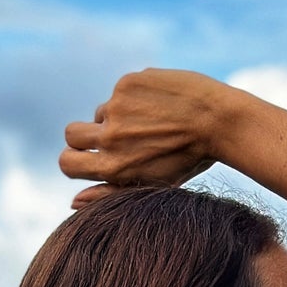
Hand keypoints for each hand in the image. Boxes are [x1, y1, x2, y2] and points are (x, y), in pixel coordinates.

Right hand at [60, 69, 228, 203]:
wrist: (220, 122)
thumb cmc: (187, 160)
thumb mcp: (150, 186)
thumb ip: (109, 194)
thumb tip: (72, 203)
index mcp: (114, 168)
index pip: (66, 162)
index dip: (73, 159)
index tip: (87, 157)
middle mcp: (111, 138)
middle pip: (72, 134)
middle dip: (83, 136)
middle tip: (112, 137)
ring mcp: (118, 107)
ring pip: (102, 112)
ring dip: (119, 117)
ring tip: (153, 124)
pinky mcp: (127, 84)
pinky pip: (121, 92)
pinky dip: (137, 98)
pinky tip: (163, 106)